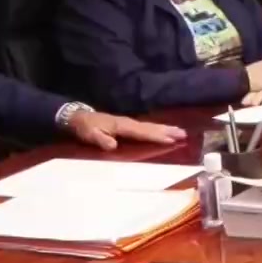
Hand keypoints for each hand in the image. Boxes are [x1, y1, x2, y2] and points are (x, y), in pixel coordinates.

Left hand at [64, 110, 186, 151]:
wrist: (77, 117)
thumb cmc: (84, 127)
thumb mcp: (89, 134)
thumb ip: (100, 139)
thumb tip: (113, 145)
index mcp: (121, 126)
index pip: (142, 132)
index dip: (156, 136)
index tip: (171, 139)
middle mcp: (128, 123)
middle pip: (150, 127)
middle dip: (167, 131)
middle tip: (184, 134)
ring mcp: (129, 123)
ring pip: (150, 126)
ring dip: (165, 129)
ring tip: (180, 131)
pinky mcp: (128, 125)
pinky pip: (146, 127)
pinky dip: (157, 128)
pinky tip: (164, 130)